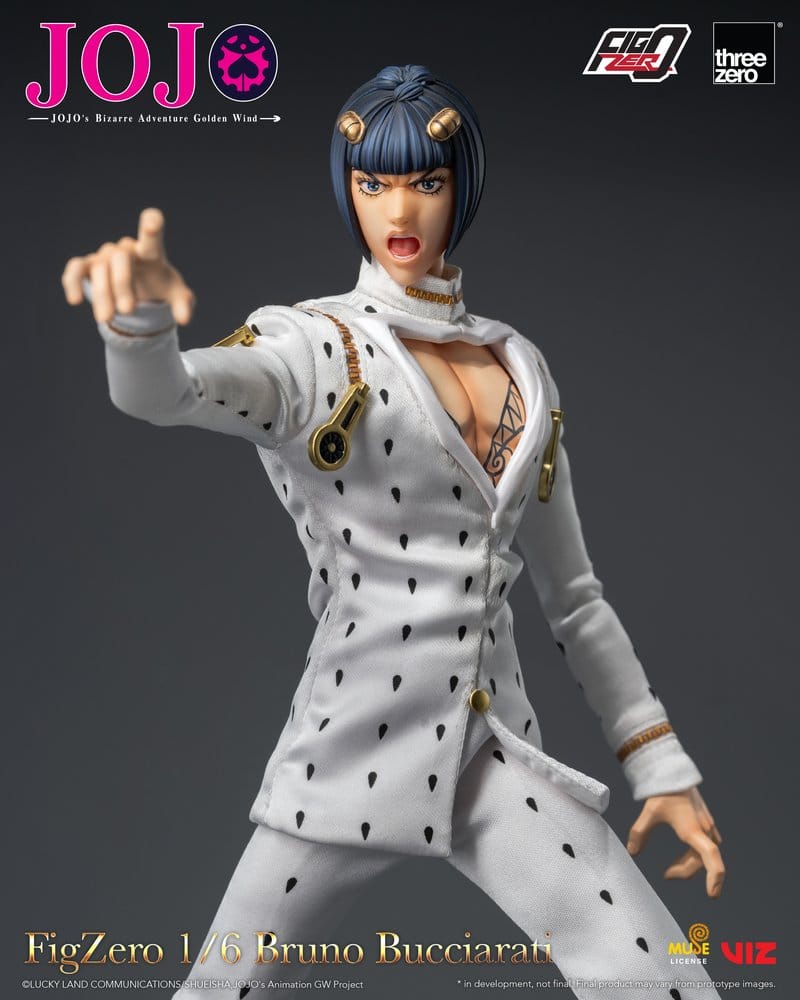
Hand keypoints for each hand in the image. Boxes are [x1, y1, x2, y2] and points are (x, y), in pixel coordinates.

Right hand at [62, 207, 195, 325]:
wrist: (142, 293)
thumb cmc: (161, 287)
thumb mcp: (177, 296)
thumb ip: (183, 305)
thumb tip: (184, 320)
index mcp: (150, 252)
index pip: (151, 233)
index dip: (151, 226)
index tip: (152, 227)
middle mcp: (126, 249)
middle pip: (120, 258)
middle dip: (122, 285)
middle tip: (128, 311)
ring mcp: (105, 256)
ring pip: (100, 268)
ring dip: (103, 294)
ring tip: (106, 319)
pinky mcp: (88, 267)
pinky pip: (76, 268)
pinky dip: (72, 282)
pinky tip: (75, 300)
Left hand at [627, 786, 724, 897]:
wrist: (673, 771)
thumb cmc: (662, 792)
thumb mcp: (648, 813)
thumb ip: (639, 834)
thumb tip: (632, 853)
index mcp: (693, 830)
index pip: (711, 858)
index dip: (714, 878)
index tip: (711, 894)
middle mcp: (704, 829)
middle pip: (701, 860)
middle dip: (685, 871)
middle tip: (666, 875)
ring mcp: (707, 825)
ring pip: (703, 853)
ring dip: (689, 863)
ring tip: (671, 869)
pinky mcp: (705, 821)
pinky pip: (706, 844)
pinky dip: (695, 854)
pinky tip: (686, 854)